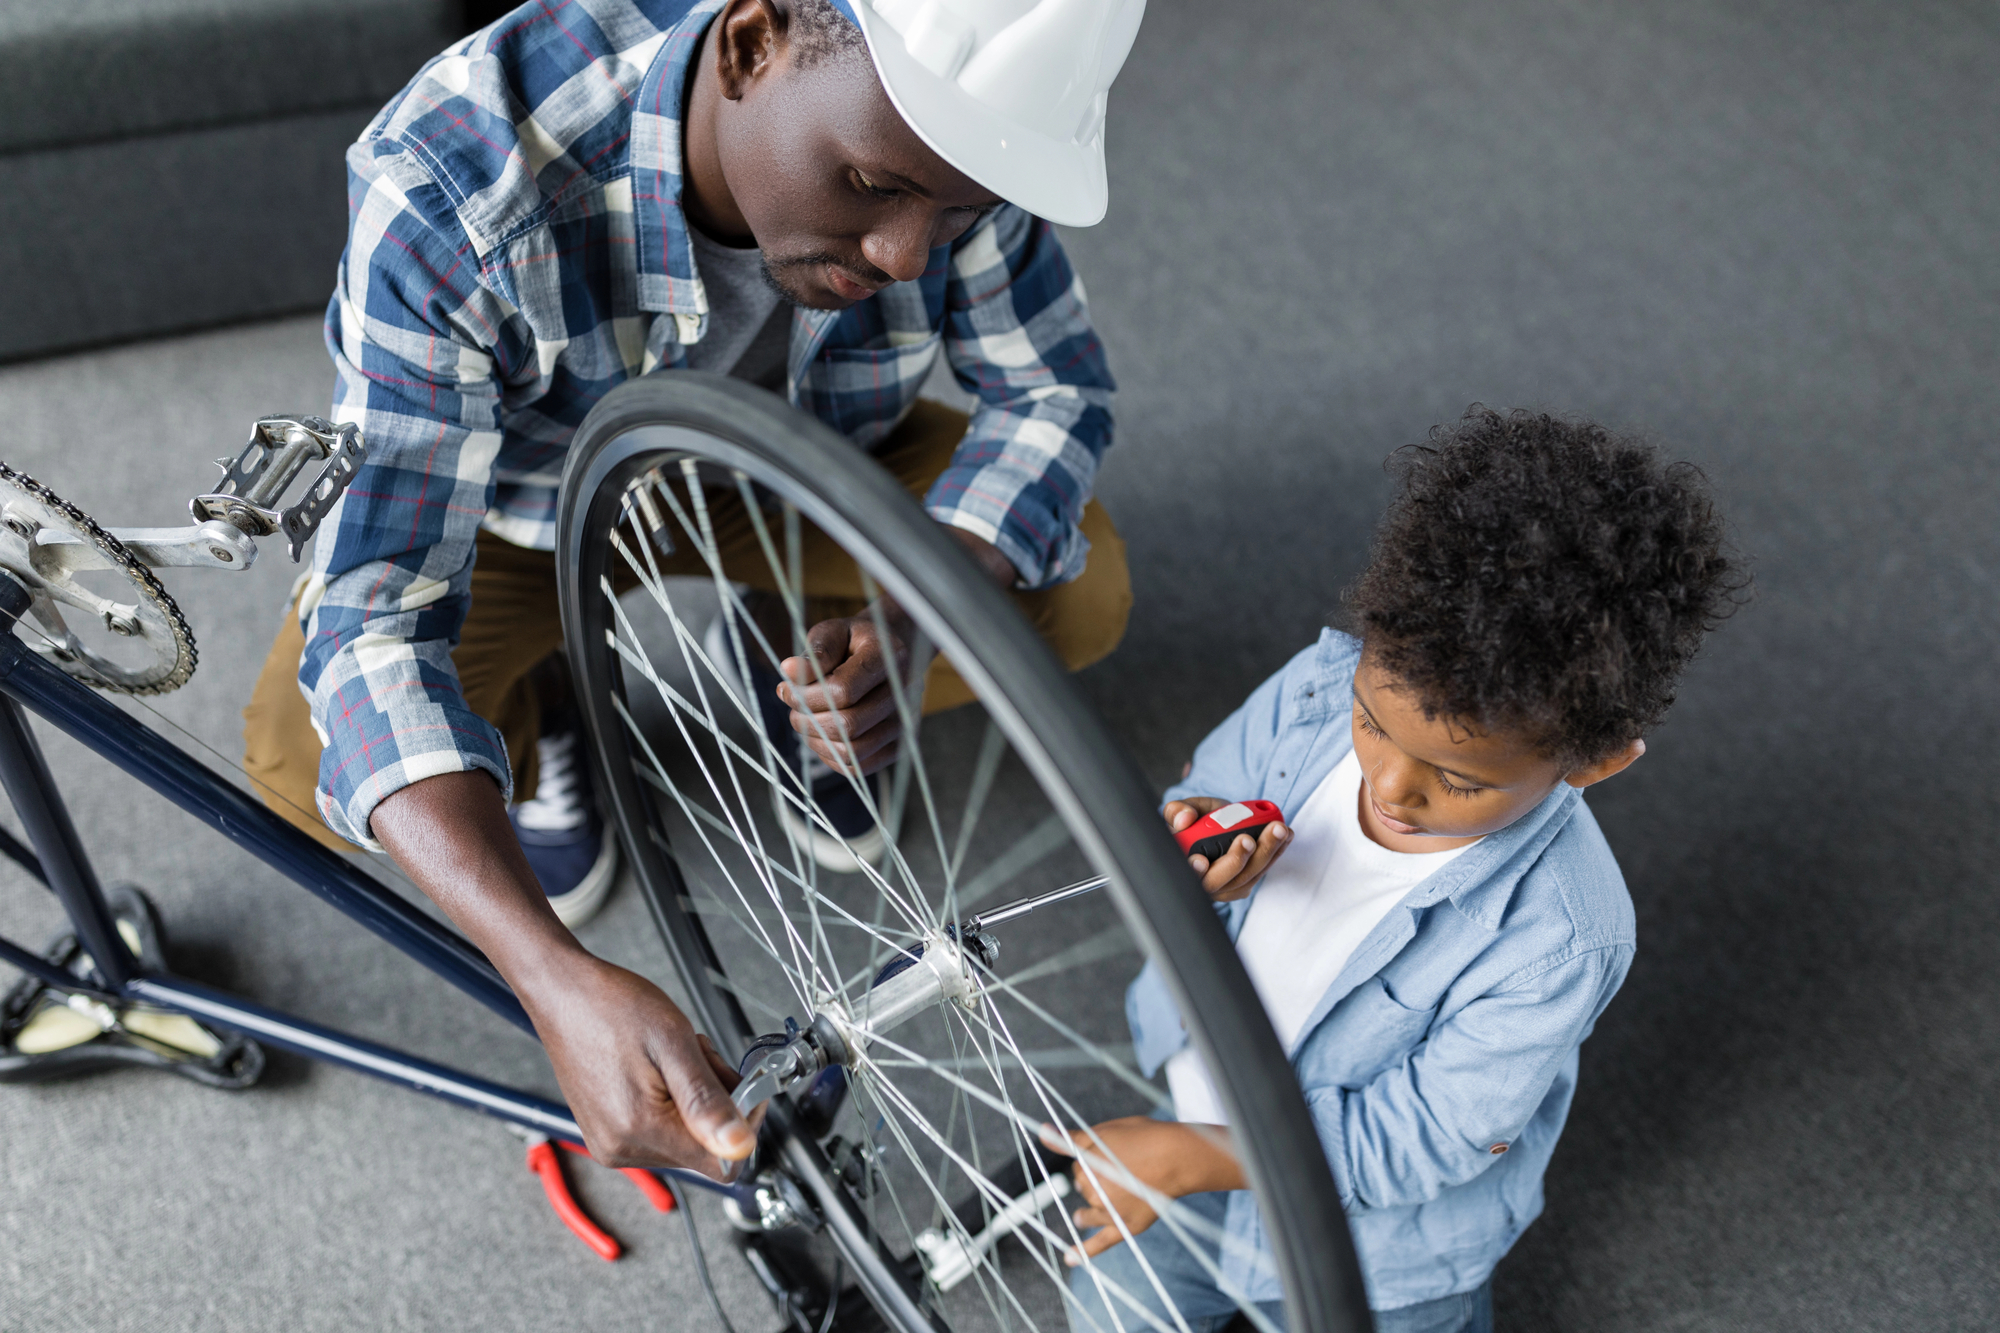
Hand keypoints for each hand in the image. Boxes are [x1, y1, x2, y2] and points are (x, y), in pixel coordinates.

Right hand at [521, 953, 762, 1176]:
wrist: (564, 993)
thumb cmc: (611, 1007)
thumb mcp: (674, 1043)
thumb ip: (707, 1100)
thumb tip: (740, 1145)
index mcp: (641, 1130)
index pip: (723, 1164)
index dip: (743, 1124)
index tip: (742, 1085)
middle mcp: (622, 1149)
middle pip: (703, 1149)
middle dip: (714, 1103)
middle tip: (698, 1057)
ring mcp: (611, 1144)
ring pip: (684, 1138)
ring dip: (693, 1100)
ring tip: (673, 1058)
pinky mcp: (607, 1134)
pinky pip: (659, 1131)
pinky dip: (671, 1101)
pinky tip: (657, 1069)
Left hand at [775, 528, 1012, 775]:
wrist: (887, 655)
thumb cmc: (854, 642)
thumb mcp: (834, 631)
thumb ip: (815, 650)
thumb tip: (789, 672)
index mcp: (890, 658)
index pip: (844, 690)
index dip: (806, 695)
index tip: (786, 687)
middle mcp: (904, 694)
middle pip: (848, 725)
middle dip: (807, 719)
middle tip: (793, 707)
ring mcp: (904, 724)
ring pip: (852, 751)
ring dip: (816, 740)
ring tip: (804, 720)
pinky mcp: (896, 746)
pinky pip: (857, 767)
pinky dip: (830, 756)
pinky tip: (821, 734)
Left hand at [1040, 1117, 1243, 1262]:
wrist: (1178, 1157)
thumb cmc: (1145, 1139)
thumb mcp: (1105, 1131)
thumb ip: (1071, 1139)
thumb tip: (1042, 1133)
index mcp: (1085, 1166)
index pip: (1078, 1165)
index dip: (1091, 1158)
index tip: (1109, 1154)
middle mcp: (1093, 1190)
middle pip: (1083, 1187)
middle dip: (1094, 1180)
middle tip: (1119, 1171)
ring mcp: (1109, 1211)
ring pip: (1089, 1211)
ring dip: (1085, 1212)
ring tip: (1080, 1217)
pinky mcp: (1126, 1226)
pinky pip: (1102, 1243)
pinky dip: (1085, 1252)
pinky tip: (1070, 1259)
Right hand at [1164, 797, 1291, 901]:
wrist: (1217, 826)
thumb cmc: (1197, 821)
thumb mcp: (1182, 810)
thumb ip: (1177, 811)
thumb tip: (1183, 819)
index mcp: (1181, 865)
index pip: (1185, 875)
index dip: (1193, 872)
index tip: (1200, 860)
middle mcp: (1203, 883)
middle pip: (1220, 880)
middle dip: (1236, 859)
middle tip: (1247, 838)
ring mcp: (1226, 887)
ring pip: (1247, 876)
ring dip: (1265, 853)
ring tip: (1278, 829)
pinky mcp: (1245, 884)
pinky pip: (1261, 872)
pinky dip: (1276, 853)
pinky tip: (1286, 835)